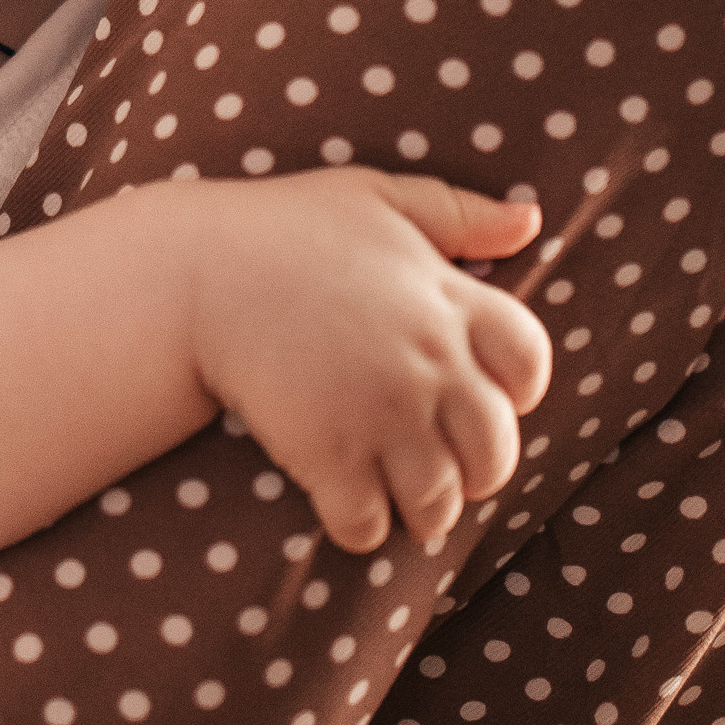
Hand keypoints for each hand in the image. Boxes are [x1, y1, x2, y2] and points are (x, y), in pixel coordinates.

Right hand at [185, 171, 549, 555]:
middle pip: (495, 449)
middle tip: (445, 467)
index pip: (531, 364)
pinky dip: (362, 527)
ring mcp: (382, 414)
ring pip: (438, 501)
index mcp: (450, 300)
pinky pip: (370, 525)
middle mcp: (431, 363)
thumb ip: (460, 213)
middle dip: (477, 469)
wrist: (193, 273)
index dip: (518, 389)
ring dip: (424, 509)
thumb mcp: (379, 197)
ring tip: (401, 498)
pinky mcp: (329, 456)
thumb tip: (530, 222)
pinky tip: (347, 507)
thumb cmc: (284, 227)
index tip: (487, 393)